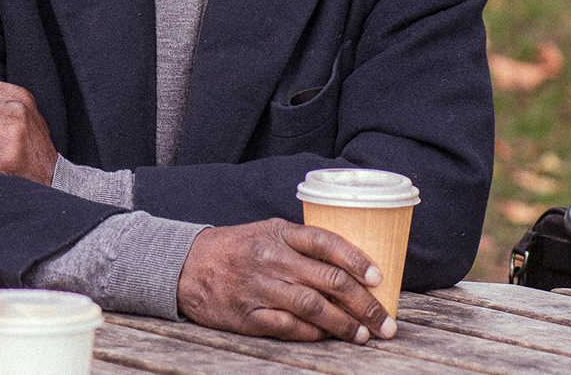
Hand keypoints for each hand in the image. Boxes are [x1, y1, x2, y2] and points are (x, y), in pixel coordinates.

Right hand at [174, 219, 391, 343]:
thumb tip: (350, 268)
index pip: (326, 243)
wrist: (185, 266)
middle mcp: (271, 259)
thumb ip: (302, 245)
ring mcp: (259, 288)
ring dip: (344, 324)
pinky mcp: (247, 315)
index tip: (379, 278)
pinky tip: (327, 336)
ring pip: (314, 307)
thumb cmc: (236, 249)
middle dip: (364, 304)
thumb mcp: (266, 233)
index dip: (357, 261)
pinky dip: (313, 333)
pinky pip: (288, 327)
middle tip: (385, 321)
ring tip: (364, 334)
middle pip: (329, 280)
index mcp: (279, 234)